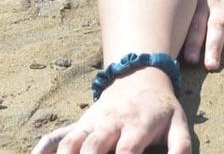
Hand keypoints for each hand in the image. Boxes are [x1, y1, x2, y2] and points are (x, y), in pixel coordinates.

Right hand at [31, 66, 188, 153]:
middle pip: (92, 146)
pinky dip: (43, 147)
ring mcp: (92, 123)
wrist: (141, 77)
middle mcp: (111, 123)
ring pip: (70, 141)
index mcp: (137, 125)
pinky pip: (56, 135)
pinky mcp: (79, 123)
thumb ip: (180, 146)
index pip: (127, 149)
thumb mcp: (178, 123)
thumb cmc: (160, 108)